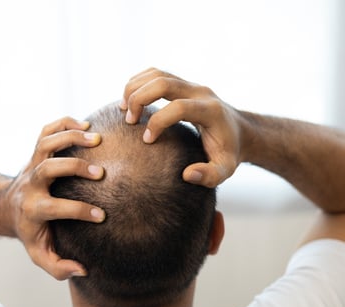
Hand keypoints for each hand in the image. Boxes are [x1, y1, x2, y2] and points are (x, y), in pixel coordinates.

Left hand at [5, 117, 104, 279]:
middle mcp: (32, 183)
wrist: (6, 206)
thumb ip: (58, 267)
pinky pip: (47, 130)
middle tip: (100, 173)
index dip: (79, 211)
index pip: (55, 208)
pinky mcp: (36, 151)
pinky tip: (87, 125)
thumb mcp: (39, 253)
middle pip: (48, 168)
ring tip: (98, 138)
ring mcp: (32, 163)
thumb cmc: (30, 231)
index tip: (102, 216)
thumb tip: (82, 270)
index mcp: (33, 208)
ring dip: (71, 137)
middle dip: (74, 168)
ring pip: (46, 143)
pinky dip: (64, 123)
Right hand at [120, 67, 243, 187]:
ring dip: (135, 88)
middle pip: (163, 82)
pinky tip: (130, 101)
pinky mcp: (183, 83)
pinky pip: (156, 74)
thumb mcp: (225, 169)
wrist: (239, 131)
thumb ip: (210, 175)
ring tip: (124, 110)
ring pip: (156, 74)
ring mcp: (191, 84)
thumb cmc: (228, 152)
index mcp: (210, 111)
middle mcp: (200, 92)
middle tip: (129, 121)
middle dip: (139, 99)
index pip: (179, 107)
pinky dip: (138, 83)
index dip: (158, 122)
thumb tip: (187, 174)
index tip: (147, 140)